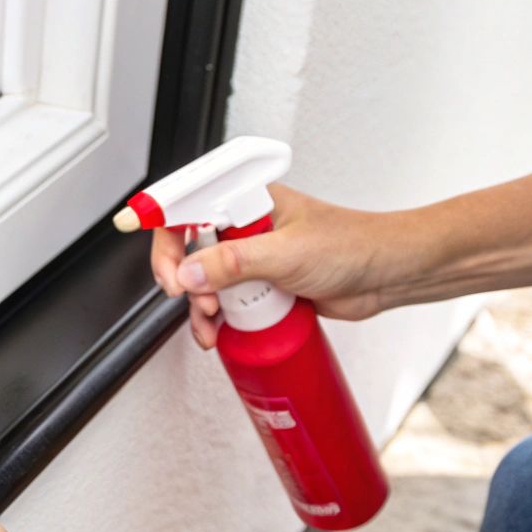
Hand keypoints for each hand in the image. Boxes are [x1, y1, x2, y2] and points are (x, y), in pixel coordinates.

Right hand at [150, 184, 411, 347]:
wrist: (388, 275)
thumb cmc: (354, 246)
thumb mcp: (288, 254)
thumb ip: (235, 262)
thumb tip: (192, 274)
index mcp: (249, 199)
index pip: (190, 205)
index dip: (163, 227)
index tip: (143, 241)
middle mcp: (246, 225)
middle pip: (188, 246)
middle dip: (182, 277)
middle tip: (190, 298)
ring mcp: (253, 256)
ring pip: (204, 280)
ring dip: (199, 305)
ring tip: (210, 322)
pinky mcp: (262, 285)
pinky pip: (225, 301)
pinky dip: (216, 319)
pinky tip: (219, 332)